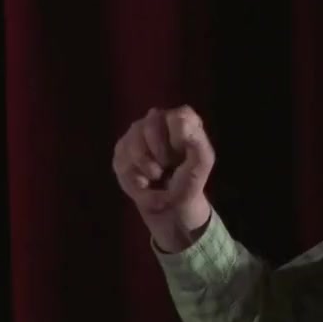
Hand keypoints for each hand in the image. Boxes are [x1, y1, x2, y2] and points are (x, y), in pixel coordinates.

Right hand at [112, 105, 214, 251]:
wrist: (170, 206)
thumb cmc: (189, 180)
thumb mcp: (202, 163)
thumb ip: (197, 141)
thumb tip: (181, 121)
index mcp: (183, 118)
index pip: (177, 115)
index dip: (177, 137)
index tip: (181, 154)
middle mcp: (157, 119)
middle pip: (150, 124)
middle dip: (159, 153)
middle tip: (168, 166)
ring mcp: (136, 132)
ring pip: (133, 143)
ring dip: (146, 167)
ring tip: (156, 176)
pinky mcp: (121, 149)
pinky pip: (122, 160)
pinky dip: (134, 177)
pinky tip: (144, 181)